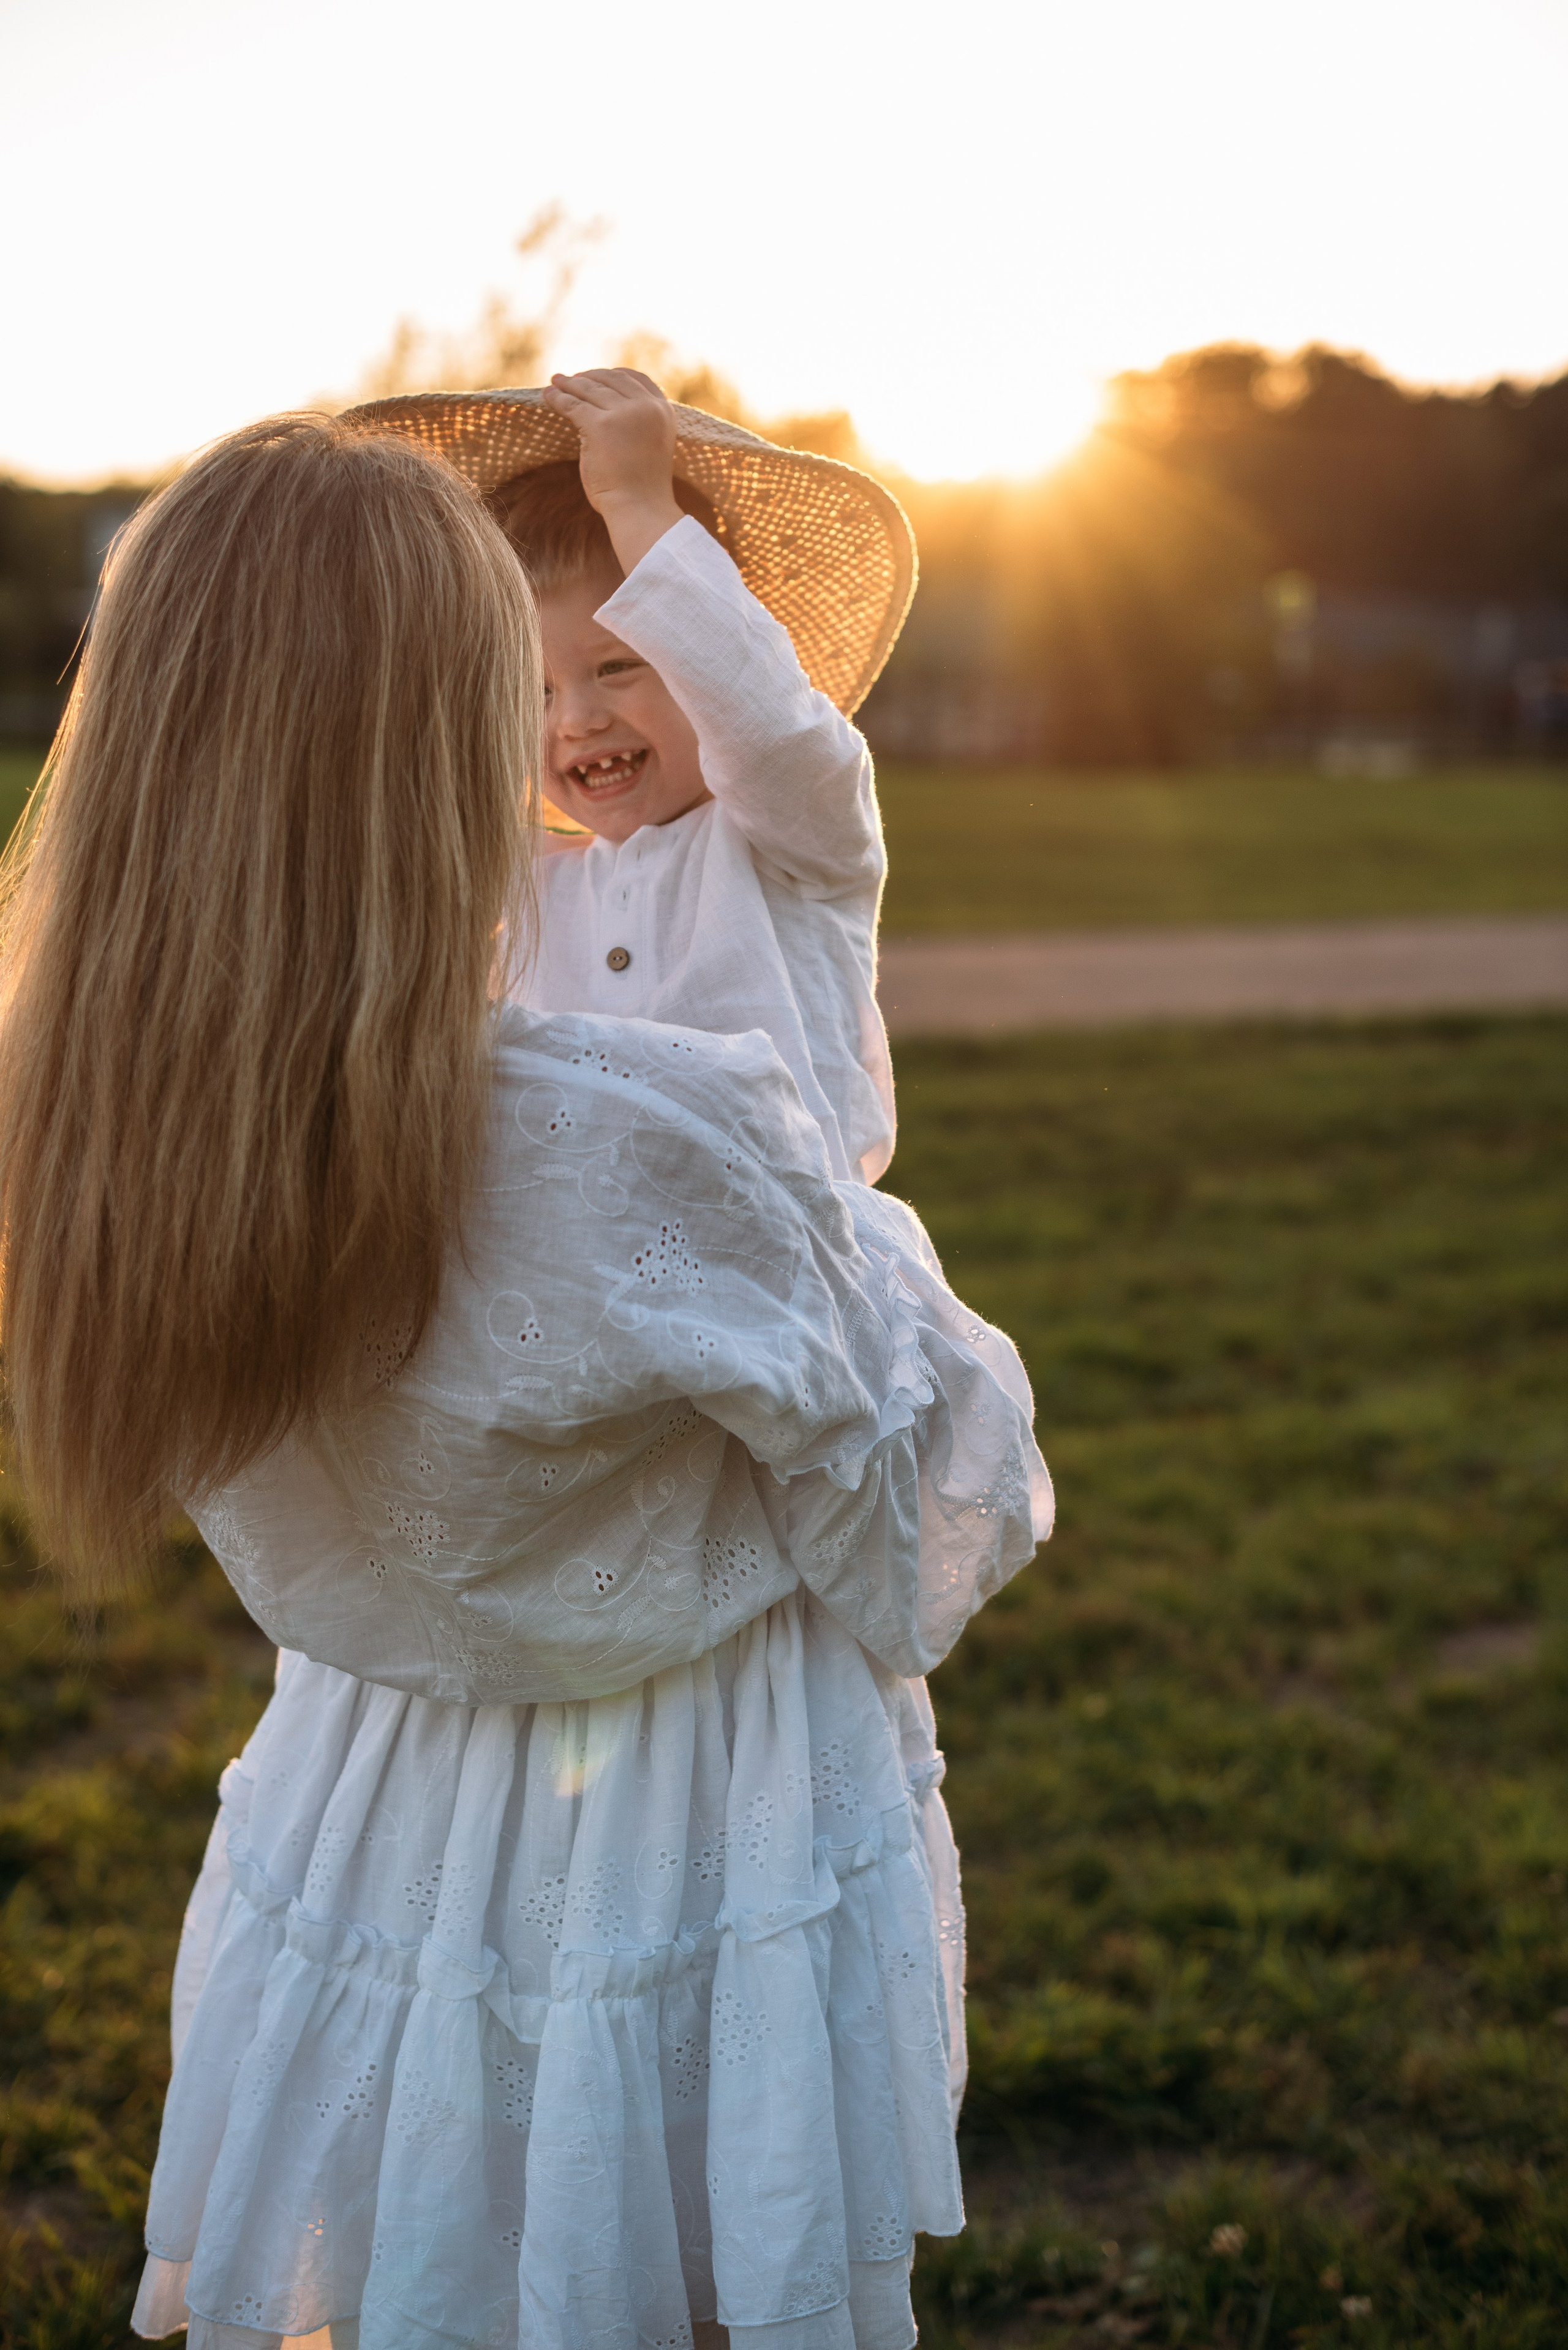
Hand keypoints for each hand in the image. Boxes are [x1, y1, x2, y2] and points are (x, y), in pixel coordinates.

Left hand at [541, 368, 682, 574]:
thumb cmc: (641, 488)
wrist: (641, 509)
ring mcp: (624, 414)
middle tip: (569, 379)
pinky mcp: (601, 425)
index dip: (612, 374)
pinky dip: (558, 398)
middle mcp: (646, 407)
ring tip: (554, 382)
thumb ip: (635, 424)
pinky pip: (573, 405)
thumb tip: (603, 411)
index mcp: (662, 411)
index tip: (595, 377)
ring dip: (568, 384)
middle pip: (611, 380)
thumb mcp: (647, 445)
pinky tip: (548, 396)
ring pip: (589, 390)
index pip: (636, 379)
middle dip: (587, 377)